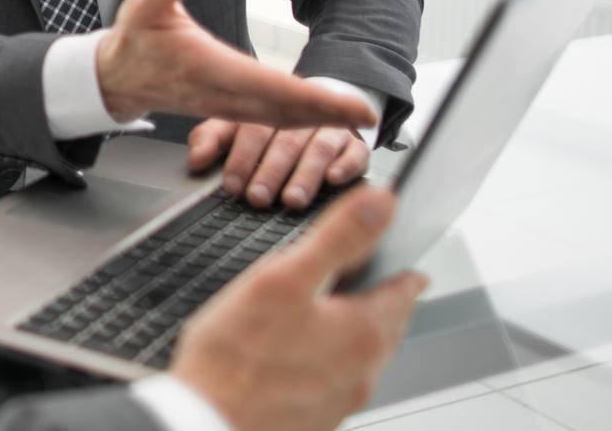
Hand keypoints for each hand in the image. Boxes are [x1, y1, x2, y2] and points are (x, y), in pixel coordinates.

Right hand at [95, 0, 376, 132]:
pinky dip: (299, 121)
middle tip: (368, 116)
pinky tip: (320, 119)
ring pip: (279, 118)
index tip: (342, 100)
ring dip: (318, 120)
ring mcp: (224, 105)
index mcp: (206, 67)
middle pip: (282, 109)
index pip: (267, 84)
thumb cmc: (134, 39)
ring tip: (354, 119)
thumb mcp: (142, 6)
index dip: (308, 95)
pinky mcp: (227, 108)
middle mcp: (220, 93)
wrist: (115, 77)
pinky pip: (269, 119)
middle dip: (327, 114)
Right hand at [171, 186, 425, 430]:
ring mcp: (340, 400)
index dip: (401, 266)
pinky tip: (294, 352)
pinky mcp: (315, 419)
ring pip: (360, 355)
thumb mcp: (284, 278)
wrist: (206, 424)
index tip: (401, 258)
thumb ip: (338, 236)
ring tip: (325, 311)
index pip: (405, 290)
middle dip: (377, 299)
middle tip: (365, 279)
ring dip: (351, 331)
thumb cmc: (236, 357)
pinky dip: (325, 360)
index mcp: (364, 332)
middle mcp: (363, 372)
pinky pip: (333, 380)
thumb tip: (382, 202)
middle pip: (385, 324)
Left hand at [188, 119, 368, 209]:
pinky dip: (346, 166)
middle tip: (258, 198)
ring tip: (292, 200)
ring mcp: (330, 130)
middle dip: (270, 171)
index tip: (232, 185)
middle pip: (286, 141)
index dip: (241, 158)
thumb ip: (212, 140)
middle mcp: (300, 118)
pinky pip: (356, 153)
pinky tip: (335, 180)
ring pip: (319, 148)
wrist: (322, 105)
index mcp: (268, 111)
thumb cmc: (271, 127)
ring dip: (305, 175)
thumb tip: (195, 159)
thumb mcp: (235, 129)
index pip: (253, 130)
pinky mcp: (356, 145)